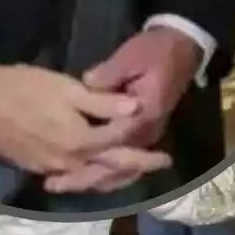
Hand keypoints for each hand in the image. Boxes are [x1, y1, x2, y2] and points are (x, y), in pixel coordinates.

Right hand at [0, 63, 170, 179]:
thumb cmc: (22, 87)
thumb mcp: (65, 89)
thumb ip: (102, 103)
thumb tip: (137, 109)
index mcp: (80, 141)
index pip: (121, 148)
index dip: (145, 151)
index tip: (165, 153)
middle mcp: (69, 162)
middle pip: (111, 169)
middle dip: (137, 168)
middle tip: (160, 166)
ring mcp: (50, 169)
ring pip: (91, 179)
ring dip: (114, 178)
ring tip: (133, 172)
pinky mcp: (35, 168)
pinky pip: (71, 179)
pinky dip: (88, 178)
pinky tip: (95, 173)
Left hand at [45, 28, 200, 193]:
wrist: (181, 49)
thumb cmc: (155, 51)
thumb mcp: (132, 56)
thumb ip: (110, 72)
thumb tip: (88, 83)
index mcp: (145, 112)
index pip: (115, 136)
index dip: (85, 147)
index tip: (55, 151)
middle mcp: (147, 131)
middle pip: (115, 163)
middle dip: (85, 176)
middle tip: (53, 184)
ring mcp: (146, 135)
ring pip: (121, 168)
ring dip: (92, 179)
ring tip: (59, 185)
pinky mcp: (143, 133)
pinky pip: (124, 163)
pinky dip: (104, 174)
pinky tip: (82, 176)